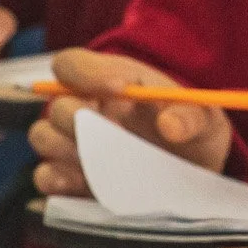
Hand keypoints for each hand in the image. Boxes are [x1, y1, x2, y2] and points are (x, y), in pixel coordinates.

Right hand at [27, 49, 233, 196]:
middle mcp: (86, 110)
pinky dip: (58, 180)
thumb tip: (170, 125)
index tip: (121, 87)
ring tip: (102, 158)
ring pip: (43, 137)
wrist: (193, 172)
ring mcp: (74, 145)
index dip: (86, 72)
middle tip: (111, 131)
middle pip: (57, 103)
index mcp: (111, 82)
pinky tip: (85, 183)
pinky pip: (45, 176)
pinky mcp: (72, 179)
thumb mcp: (204, 118)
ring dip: (65, 147)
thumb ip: (192, 116)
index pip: (73, 64)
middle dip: (77, 116)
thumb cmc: (191, 132)